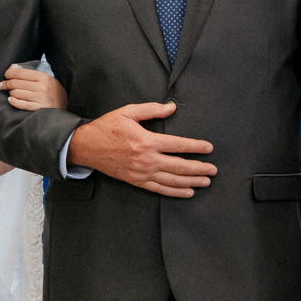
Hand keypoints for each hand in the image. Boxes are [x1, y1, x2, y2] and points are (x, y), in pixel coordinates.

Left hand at [0, 63, 67, 110]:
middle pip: (17, 83)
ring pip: (17, 93)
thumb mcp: (46, 79)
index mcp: (43, 77)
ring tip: (10, 92)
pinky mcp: (38, 109)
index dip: (9, 73)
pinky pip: (21, 104)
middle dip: (6, 83)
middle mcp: (41, 87)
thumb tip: (13, 67)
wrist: (66, 107)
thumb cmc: (53, 91)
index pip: (20, 72)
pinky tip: (11, 99)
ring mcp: (40, 98)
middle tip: (1, 85)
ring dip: (11, 93)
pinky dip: (14, 101)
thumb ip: (30, 74)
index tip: (6, 75)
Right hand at [66, 100, 216, 195]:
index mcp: (147, 141)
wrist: (86, 146)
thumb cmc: (107, 127)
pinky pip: (159, 189)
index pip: (178, 145)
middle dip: (199, 168)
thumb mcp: (128, 112)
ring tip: (206, 181)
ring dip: (191, 181)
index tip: (208, 148)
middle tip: (213, 169)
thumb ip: (152, 110)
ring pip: (172, 180)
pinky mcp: (136, 181)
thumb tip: (172, 108)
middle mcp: (146, 159)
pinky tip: (187, 191)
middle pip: (179, 166)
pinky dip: (175, 192)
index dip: (196, 147)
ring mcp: (141, 173)